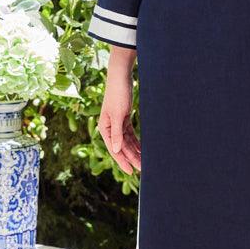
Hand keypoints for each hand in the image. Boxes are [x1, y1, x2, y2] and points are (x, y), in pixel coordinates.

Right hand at [97, 53, 141, 174]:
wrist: (121, 76)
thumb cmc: (118, 93)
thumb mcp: (118, 114)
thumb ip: (117, 133)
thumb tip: (116, 150)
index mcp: (105, 128)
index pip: (114, 149)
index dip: (123, 161)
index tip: (132, 171)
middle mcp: (109, 128)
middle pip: (122, 147)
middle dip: (132, 158)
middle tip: (143, 169)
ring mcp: (117, 124)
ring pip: (127, 142)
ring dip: (135, 152)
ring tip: (145, 162)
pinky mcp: (124, 119)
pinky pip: (130, 135)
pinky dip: (136, 142)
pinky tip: (142, 150)